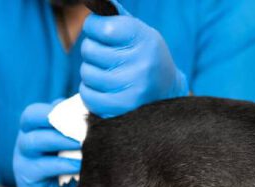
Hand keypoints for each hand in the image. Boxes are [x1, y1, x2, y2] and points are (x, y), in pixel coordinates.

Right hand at [13, 102, 80, 186]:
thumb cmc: (72, 172)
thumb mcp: (74, 150)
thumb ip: (78, 132)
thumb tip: (98, 113)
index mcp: (36, 130)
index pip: (38, 110)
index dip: (58, 108)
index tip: (83, 113)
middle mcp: (25, 140)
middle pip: (30, 118)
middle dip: (57, 118)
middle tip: (83, 124)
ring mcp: (22, 159)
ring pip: (34, 141)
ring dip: (61, 139)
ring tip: (84, 143)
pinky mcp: (26, 178)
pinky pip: (42, 166)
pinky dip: (63, 164)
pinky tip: (80, 165)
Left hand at [80, 0, 187, 117]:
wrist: (167, 93)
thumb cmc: (147, 58)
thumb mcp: (141, 33)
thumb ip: (117, 18)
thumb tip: (96, 3)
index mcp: (145, 39)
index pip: (101, 26)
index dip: (94, 27)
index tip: (100, 31)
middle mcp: (141, 64)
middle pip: (89, 49)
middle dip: (93, 51)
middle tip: (108, 57)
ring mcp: (132, 88)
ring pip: (87, 73)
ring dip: (92, 72)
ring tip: (109, 74)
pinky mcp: (123, 108)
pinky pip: (88, 95)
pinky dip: (91, 92)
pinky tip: (105, 89)